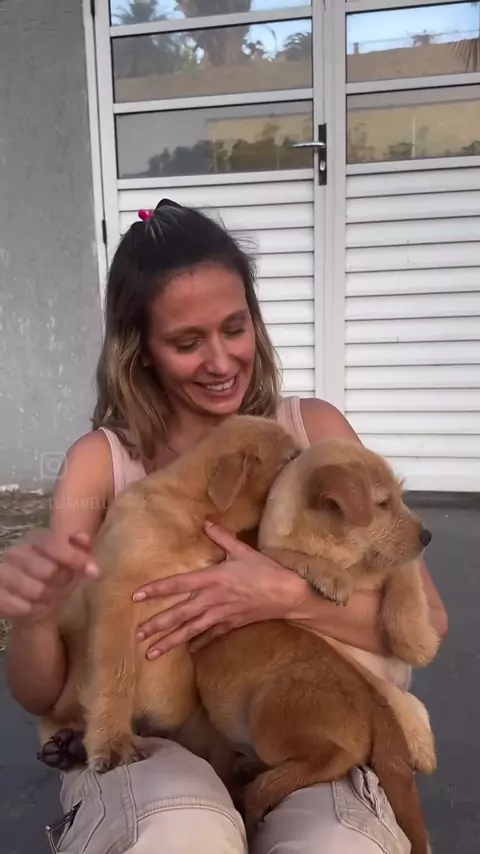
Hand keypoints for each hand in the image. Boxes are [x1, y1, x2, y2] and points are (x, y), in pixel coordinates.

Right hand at [0, 529, 97, 624]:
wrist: (32, 603)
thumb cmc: (57, 579)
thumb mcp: (74, 563)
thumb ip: (82, 550)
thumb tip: (86, 541)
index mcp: (36, 540)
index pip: (53, 544)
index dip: (73, 557)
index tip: (92, 570)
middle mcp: (16, 553)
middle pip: (49, 570)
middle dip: (61, 583)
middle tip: (61, 586)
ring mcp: (3, 573)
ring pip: (37, 591)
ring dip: (47, 599)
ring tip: (47, 598)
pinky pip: (22, 607)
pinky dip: (32, 610)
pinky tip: (32, 607)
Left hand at [133, 522, 309, 657]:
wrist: (288, 594)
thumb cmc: (265, 570)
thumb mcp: (243, 550)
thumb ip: (222, 537)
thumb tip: (206, 522)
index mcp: (213, 579)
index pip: (178, 584)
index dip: (157, 589)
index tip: (136, 596)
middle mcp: (212, 599)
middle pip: (180, 614)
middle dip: (157, 625)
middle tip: (137, 636)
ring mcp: (221, 615)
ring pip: (191, 630)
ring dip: (171, 642)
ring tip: (151, 653)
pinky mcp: (231, 624)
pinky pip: (211, 635)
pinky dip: (198, 643)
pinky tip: (187, 652)